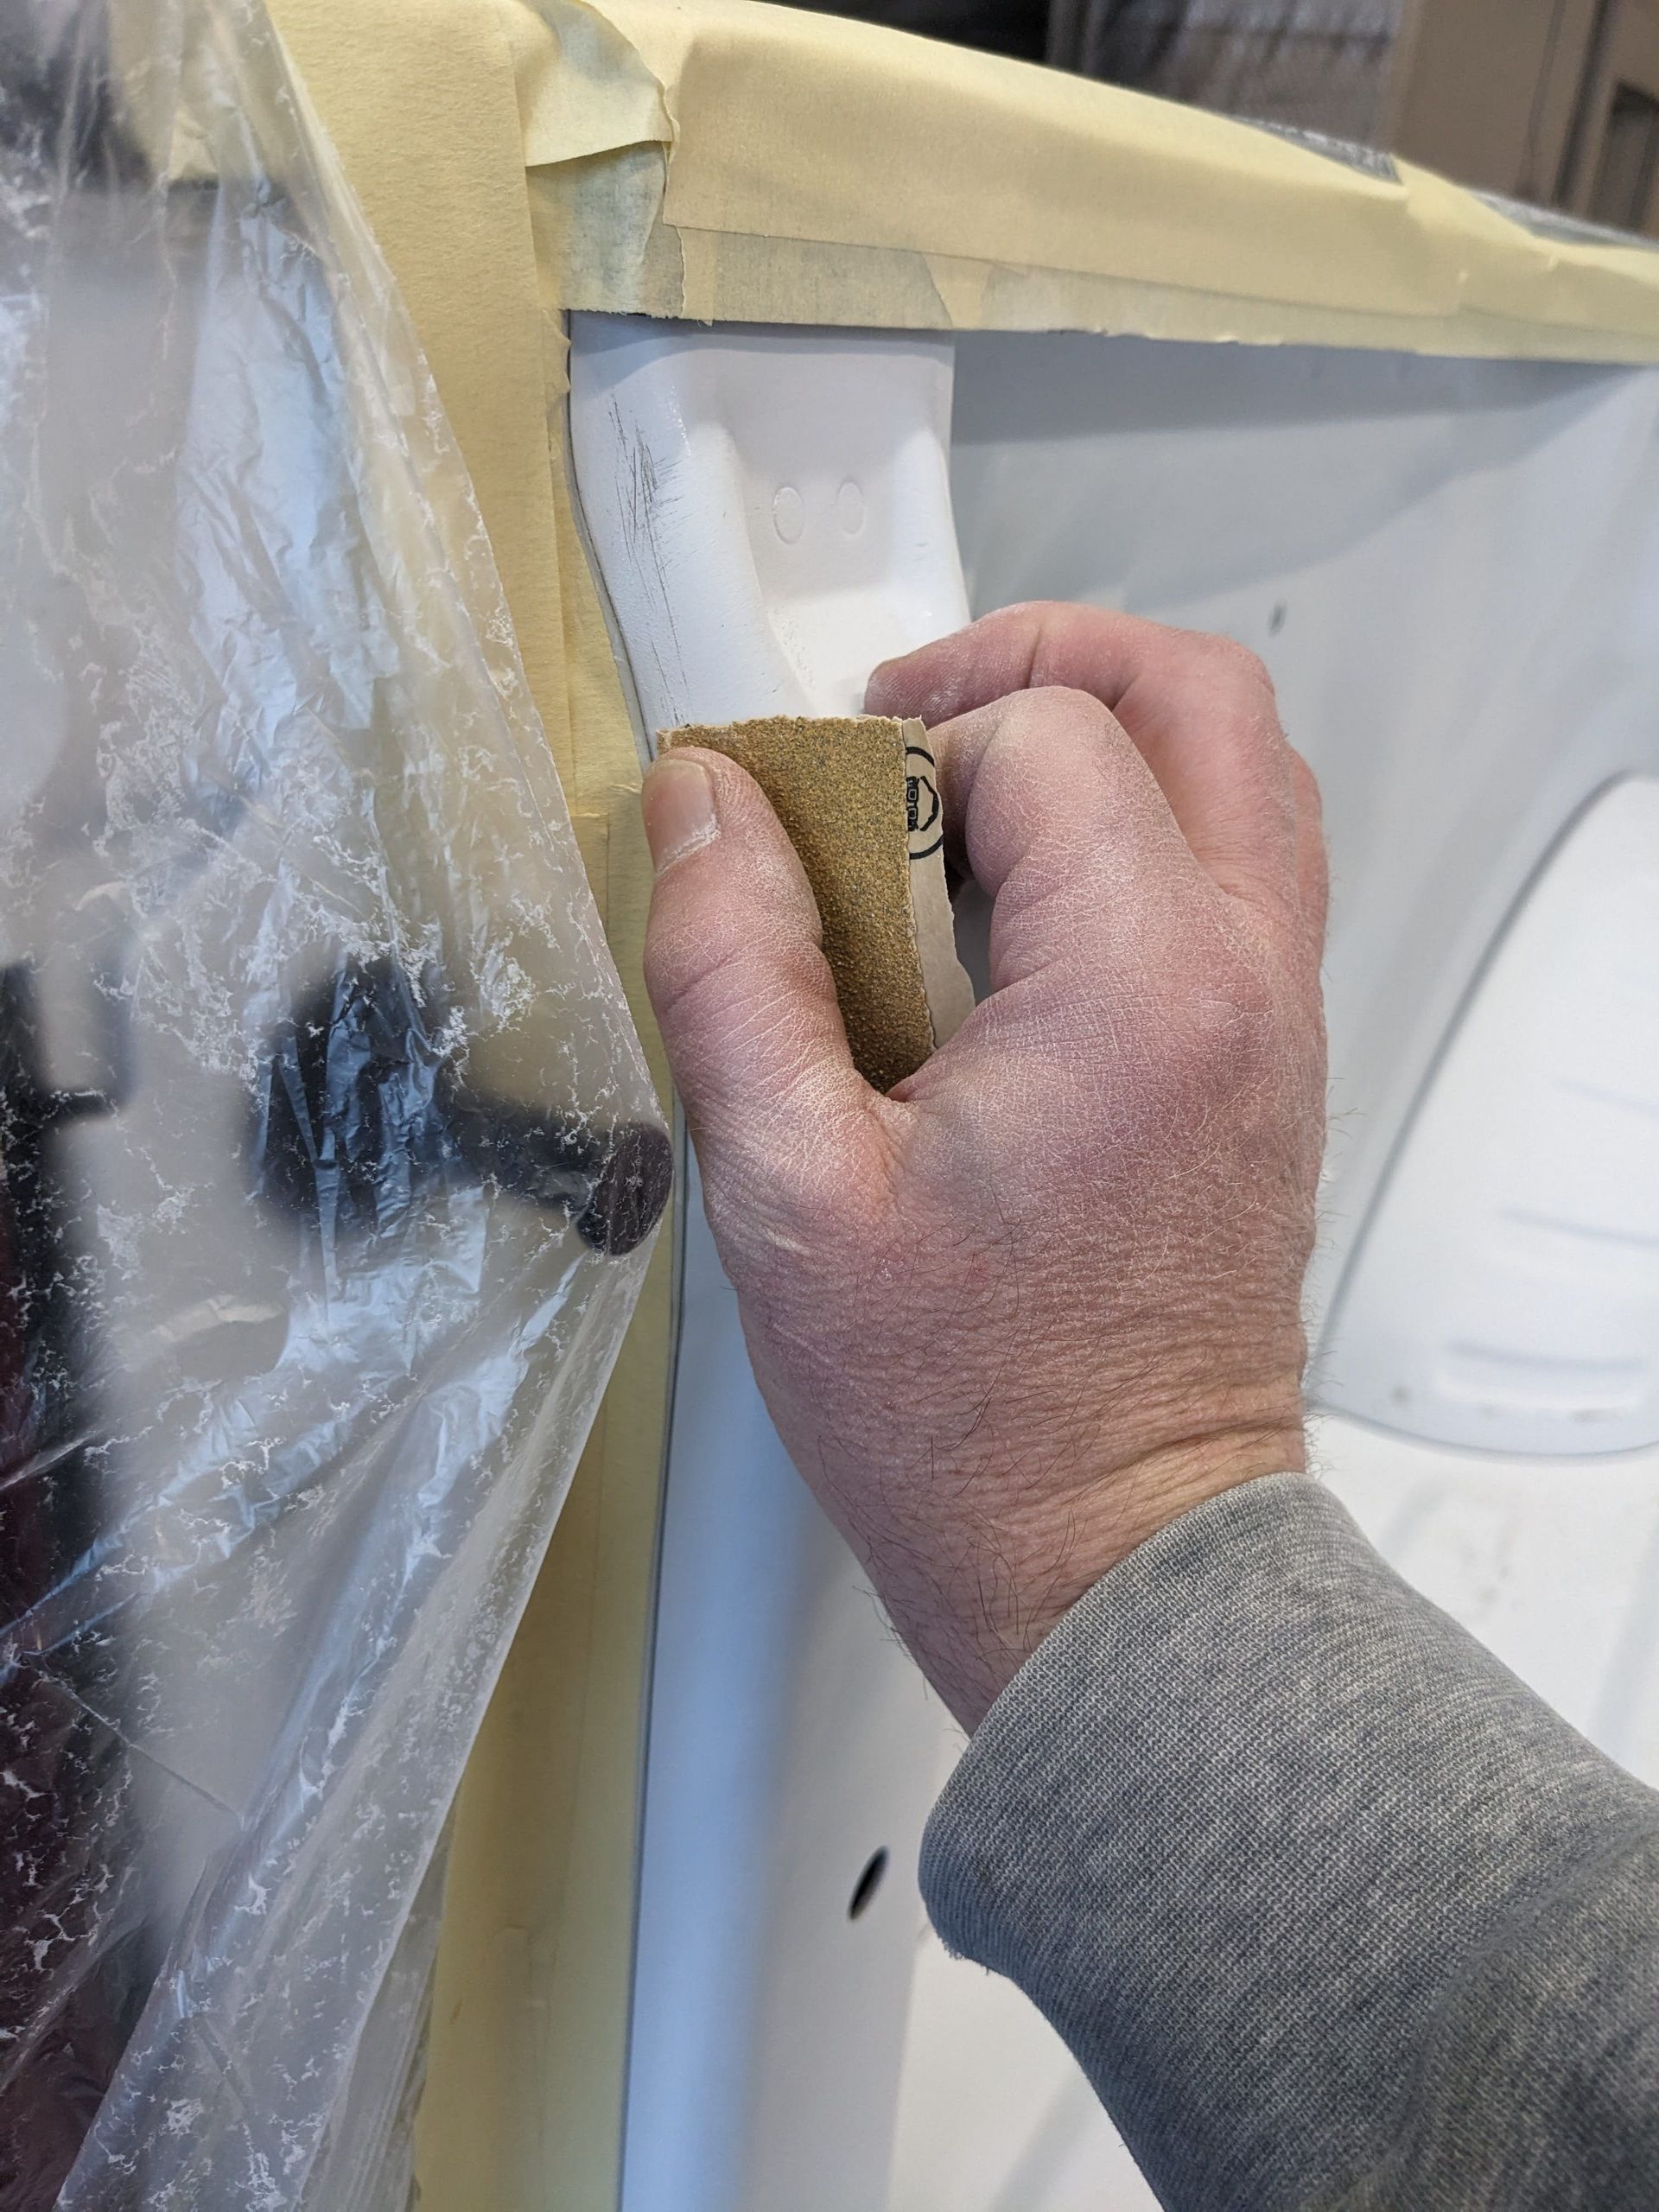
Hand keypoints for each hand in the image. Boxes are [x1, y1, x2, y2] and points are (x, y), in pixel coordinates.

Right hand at [639, 605, 1327, 1728]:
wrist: (1111, 1560)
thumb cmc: (964, 1417)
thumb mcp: (785, 1191)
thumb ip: (732, 965)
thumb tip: (704, 802)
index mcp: (1141, 982)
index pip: (1042, 736)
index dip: (900, 748)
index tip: (808, 830)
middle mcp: (1246, 975)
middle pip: (1197, 695)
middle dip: (1039, 664)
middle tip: (907, 722)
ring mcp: (1278, 1018)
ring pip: (1239, 770)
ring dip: (1100, 739)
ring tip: (955, 805)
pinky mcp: (1269, 1066)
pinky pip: (1237, 870)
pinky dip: (1136, 832)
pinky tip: (1011, 918)